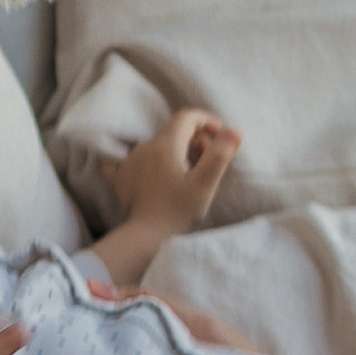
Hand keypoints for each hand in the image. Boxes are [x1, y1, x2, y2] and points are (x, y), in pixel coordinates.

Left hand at [105, 105, 241, 234]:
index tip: (219, 133)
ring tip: (189, 170)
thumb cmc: (177, 212)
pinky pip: (134, 157)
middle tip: (208, 155)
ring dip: (177, 149)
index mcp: (166, 145)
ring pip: (158, 143)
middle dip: (194, 136)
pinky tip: (155, 170)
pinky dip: (150, 158)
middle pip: (173, 129)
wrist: (144, 237)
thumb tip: (234, 131)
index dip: (206, 120)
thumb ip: (220, 155)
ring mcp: (130, 160)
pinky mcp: (121, 176)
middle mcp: (146, 147)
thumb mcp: (204, 184)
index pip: (187, 117)